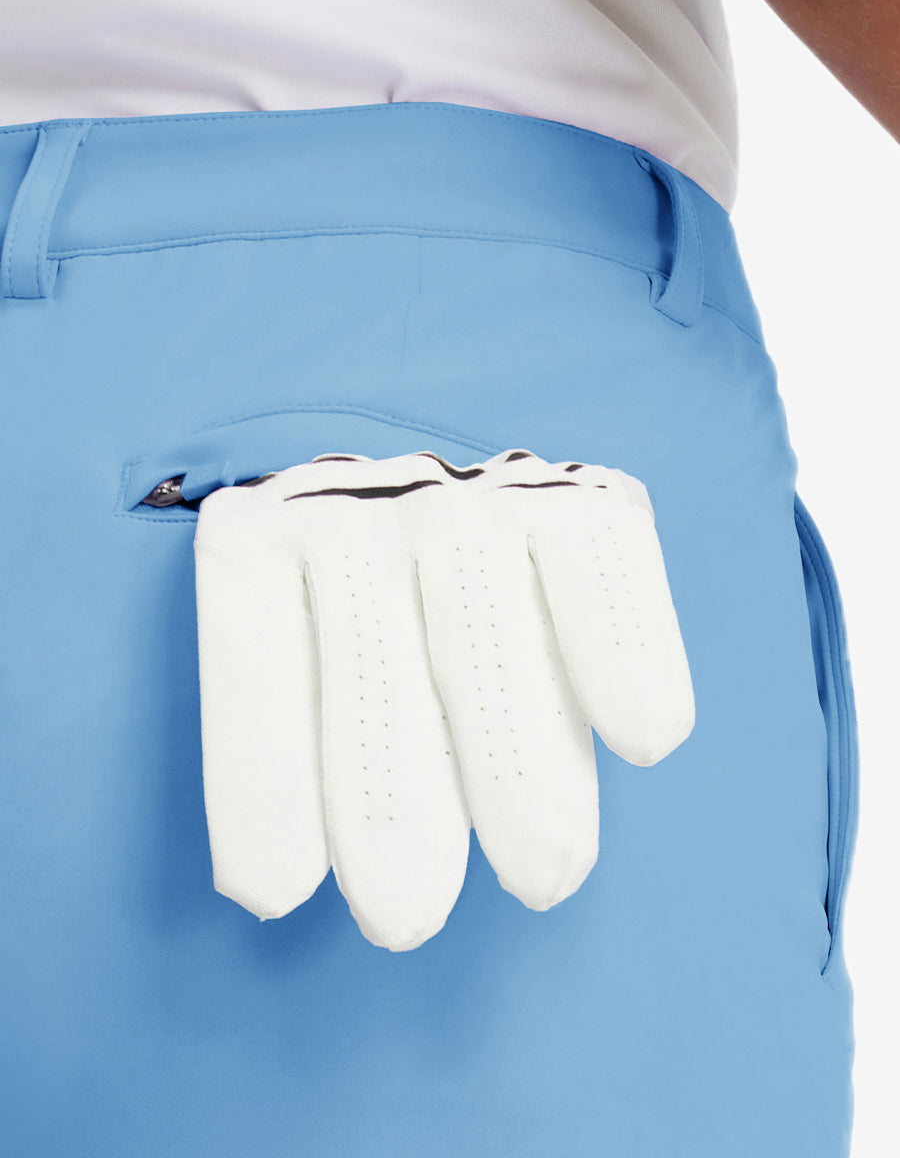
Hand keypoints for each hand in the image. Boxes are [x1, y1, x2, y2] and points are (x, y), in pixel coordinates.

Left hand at [192, 448, 694, 950]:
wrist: (440, 490)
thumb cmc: (367, 603)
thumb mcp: (303, 642)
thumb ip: (300, 730)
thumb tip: (275, 887)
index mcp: (265, 537)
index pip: (256, 670)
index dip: (264, 787)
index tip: (276, 895)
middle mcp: (361, 505)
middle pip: (372, 670)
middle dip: (388, 803)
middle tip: (403, 922)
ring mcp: (470, 496)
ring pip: (486, 644)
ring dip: (515, 766)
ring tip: (542, 877)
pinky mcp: (573, 496)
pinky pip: (602, 579)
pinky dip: (625, 654)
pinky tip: (645, 740)